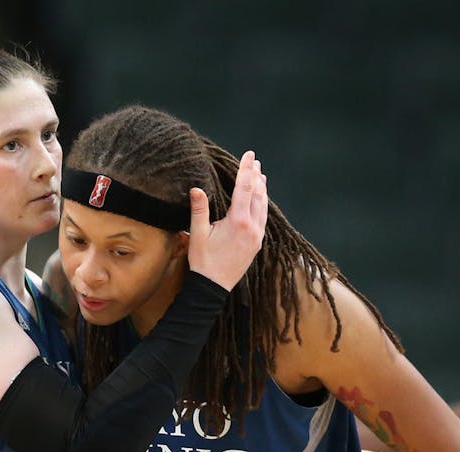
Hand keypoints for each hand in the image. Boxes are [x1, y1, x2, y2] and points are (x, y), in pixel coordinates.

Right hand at [186, 150, 267, 290]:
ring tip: (260, 176)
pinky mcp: (257, 244)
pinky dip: (262, 204)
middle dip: (255, 176)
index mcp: (238, 221)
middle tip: (254, 161)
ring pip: (263, 206)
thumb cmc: (203, 261)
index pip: (244, 188)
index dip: (246, 169)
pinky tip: (260, 201)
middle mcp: (252, 227)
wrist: (214, 287)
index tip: (249, 155)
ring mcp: (257, 236)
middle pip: (257, 194)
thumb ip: (199, 210)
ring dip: (261, 189)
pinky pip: (263, 218)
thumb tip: (196, 188)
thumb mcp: (197, 234)